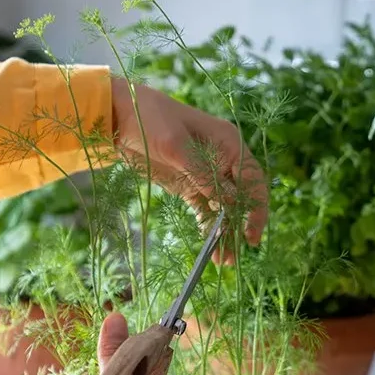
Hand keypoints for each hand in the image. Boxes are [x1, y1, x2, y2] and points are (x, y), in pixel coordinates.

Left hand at [111, 78, 266, 263]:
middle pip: (242, 196)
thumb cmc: (150, 119)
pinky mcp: (188, 183)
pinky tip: (209, 244)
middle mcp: (222, 158)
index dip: (256, 208)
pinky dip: (209, 225)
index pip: (253, 179)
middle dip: (241, 225)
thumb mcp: (176, 146)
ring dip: (225, 230)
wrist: (118, 115)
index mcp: (228, 142)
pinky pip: (205, 207)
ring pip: (224, 206)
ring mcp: (206, 172)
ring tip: (222, 258)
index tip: (251, 234)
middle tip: (236, 252)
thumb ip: (202, 174)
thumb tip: (227, 202)